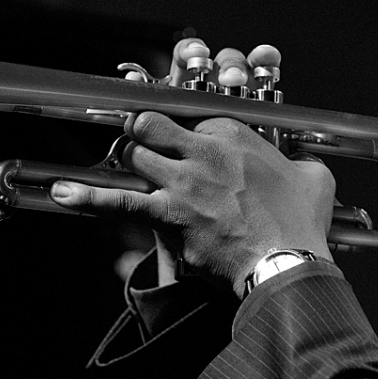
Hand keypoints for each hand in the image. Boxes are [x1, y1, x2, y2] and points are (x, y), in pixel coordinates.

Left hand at [58, 39, 334, 296]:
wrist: (285, 263)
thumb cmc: (301, 223)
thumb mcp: (315, 179)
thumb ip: (304, 165)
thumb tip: (307, 167)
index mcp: (234, 134)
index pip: (191, 115)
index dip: (182, 130)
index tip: (181, 140)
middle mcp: (203, 150)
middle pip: (151, 125)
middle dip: (142, 131)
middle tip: (142, 141)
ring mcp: (181, 182)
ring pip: (133, 155)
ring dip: (128, 162)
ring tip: (127, 167)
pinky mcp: (166, 215)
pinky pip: (119, 201)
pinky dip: (88, 198)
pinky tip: (62, 193)